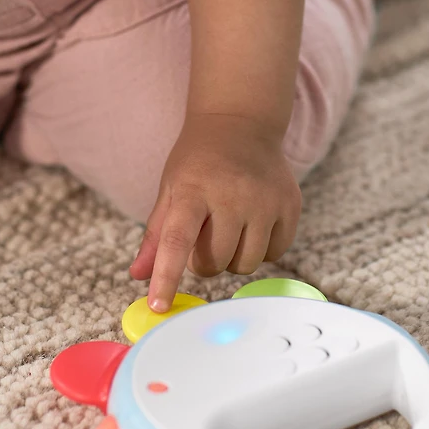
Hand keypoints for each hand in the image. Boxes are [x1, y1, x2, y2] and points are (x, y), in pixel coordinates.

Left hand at [130, 114, 301, 310]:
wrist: (241, 123)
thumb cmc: (198, 161)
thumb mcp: (170, 188)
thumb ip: (156, 235)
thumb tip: (138, 275)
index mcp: (192, 191)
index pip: (176, 241)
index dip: (166, 277)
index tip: (158, 306)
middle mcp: (232, 195)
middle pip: (215, 262)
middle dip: (204, 261)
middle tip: (203, 237)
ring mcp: (265, 200)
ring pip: (246, 263)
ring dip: (233, 258)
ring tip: (229, 229)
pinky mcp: (290, 204)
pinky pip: (275, 253)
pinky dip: (261, 248)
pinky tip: (253, 224)